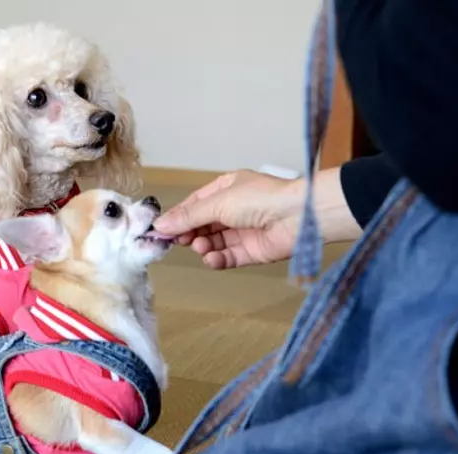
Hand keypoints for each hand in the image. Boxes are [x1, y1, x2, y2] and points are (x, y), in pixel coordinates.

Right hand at [154, 170, 302, 268]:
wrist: (298, 216)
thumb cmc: (259, 199)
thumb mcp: (217, 202)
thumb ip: (188, 217)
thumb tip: (159, 225)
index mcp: (226, 189)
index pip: (194, 205)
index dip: (178, 218)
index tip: (160, 231)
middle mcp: (234, 209)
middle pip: (202, 225)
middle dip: (189, 233)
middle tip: (179, 241)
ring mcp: (243, 231)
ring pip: (213, 242)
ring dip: (203, 246)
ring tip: (201, 247)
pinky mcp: (252, 251)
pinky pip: (228, 257)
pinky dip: (217, 259)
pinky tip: (211, 259)